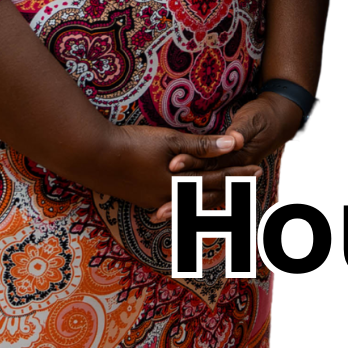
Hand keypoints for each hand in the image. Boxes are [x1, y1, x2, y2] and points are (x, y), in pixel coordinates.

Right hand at [99, 123, 250, 216]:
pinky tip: (185, 206)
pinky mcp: (140, 199)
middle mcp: (169, 197)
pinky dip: (185, 206)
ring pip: (189, 205)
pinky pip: (171, 206)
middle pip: (206, 196)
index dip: (238, 175)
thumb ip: (202, 145)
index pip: (217, 178)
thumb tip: (235, 144)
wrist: (90, 157)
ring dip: (208, 202)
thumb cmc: (131, 144)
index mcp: (180, 182)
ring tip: (224, 199)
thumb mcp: (170, 141)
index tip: (257, 171)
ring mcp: (152, 200)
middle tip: (249, 189)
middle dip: (228, 191)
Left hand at [149, 94, 304, 222]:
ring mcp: (230, 177)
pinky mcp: (224, 176)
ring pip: (204, 196)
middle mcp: (234, 172)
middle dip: (182, 198)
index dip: (192, 163)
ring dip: (183, 206)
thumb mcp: (253, 120)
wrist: (278, 121)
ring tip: (158, 215)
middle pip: (205, 187)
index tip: (171, 165)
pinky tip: (171, 207)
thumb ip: (242, 131)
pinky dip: (190, 202)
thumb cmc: (263, 118)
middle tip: (159, 210)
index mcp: (240, 158)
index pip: (213, 164)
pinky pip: (206, 193)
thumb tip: (234, 140)